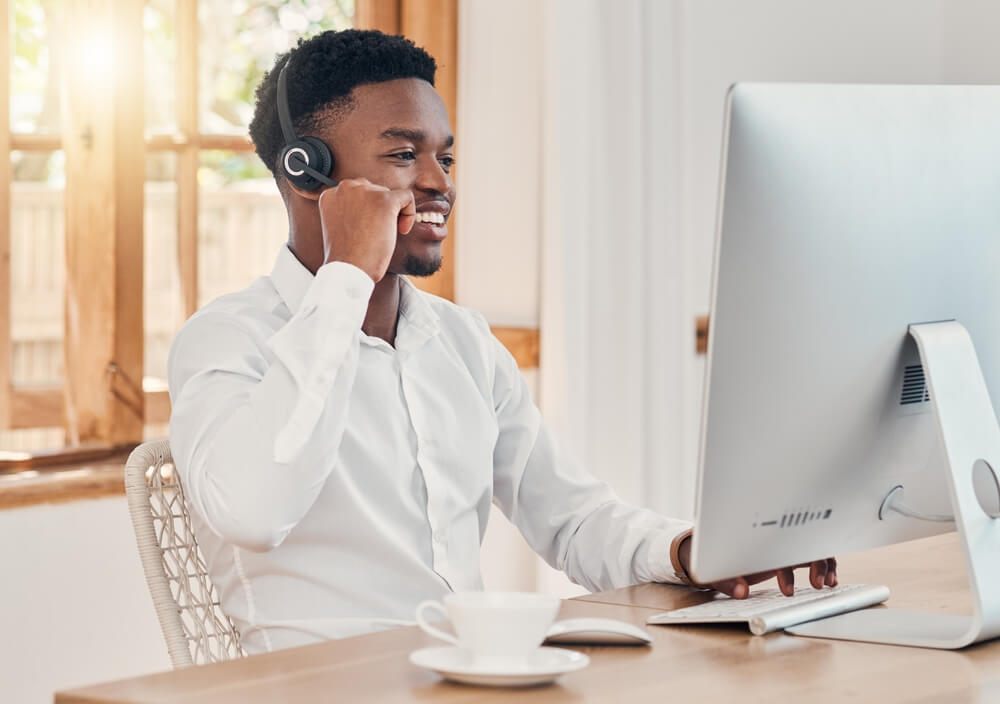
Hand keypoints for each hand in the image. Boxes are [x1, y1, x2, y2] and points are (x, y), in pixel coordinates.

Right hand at [317, 178, 416, 281]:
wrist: (348, 269)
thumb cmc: (346, 255)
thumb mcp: (340, 226)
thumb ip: (350, 210)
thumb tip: (372, 207)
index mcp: (331, 194)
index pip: (357, 193)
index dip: (365, 212)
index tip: (364, 230)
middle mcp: (346, 188)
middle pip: (374, 191)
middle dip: (378, 211)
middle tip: (375, 234)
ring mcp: (365, 192)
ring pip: (389, 194)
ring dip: (392, 214)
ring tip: (383, 235)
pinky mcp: (384, 200)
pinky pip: (407, 197)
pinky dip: (409, 214)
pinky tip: (401, 230)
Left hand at [677, 535, 836, 598]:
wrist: (709, 546)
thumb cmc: (712, 556)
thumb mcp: (713, 570)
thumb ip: (726, 581)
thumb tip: (742, 592)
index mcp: (756, 540)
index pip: (779, 551)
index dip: (786, 571)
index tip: (786, 591)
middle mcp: (772, 539)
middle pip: (803, 542)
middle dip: (816, 561)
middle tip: (818, 584)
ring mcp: (782, 544)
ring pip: (811, 546)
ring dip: (824, 562)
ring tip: (827, 583)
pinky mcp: (787, 551)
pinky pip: (811, 553)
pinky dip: (823, 563)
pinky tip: (828, 580)